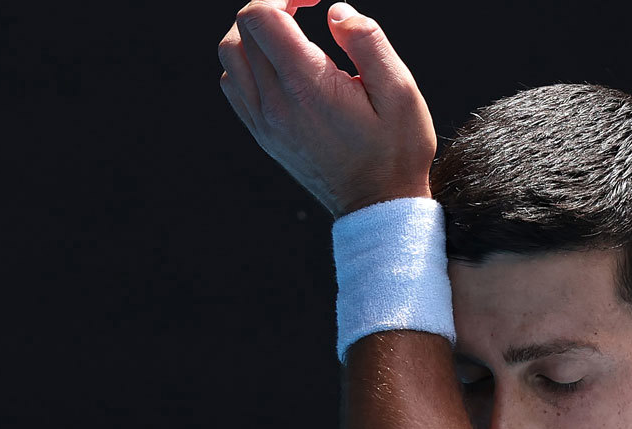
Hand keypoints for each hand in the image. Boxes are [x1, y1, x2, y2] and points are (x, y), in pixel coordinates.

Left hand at [217, 1, 435, 216]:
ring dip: (254, 35)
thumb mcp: (400, 91)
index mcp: (307, 86)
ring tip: (291, 35)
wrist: (377, 206)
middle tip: (304, 11)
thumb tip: (336, 12)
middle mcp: (275, 104)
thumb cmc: (395, 150)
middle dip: (271, 7)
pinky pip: (234, 85)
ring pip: (231, 56)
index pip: (260, 16)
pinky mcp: (261, 134)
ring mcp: (263, 122)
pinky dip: (248, 63)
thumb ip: (368, 41)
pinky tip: (281, 66)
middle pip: (241, 30)